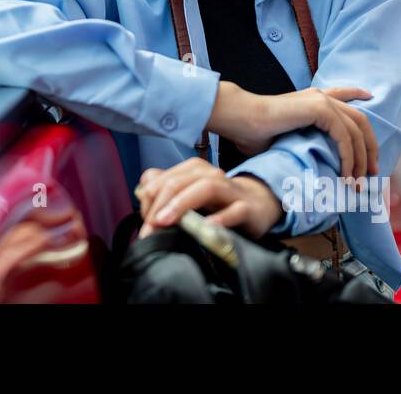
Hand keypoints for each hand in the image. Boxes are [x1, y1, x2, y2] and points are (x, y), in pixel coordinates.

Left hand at [135, 158, 284, 240]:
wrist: (258, 205)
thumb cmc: (217, 202)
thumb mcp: (188, 195)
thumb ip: (164, 190)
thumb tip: (142, 191)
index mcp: (193, 170)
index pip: (162, 178)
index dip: (148, 200)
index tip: (144, 223)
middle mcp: (210, 175)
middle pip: (179, 181)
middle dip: (159, 205)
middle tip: (149, 229)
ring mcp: (230, 190)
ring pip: (206, 187)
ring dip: (181, 204)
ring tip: (165, 222)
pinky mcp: (248, 209)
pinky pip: (235, 211)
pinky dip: (221, 218)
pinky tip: (207, 226)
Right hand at [206, 82, 377, 178]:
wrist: (240, 118)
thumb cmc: (251, 132)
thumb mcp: (282, 139)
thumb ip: (300, 145)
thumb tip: (303, 167)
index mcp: (310, 99)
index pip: (341, 93)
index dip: (357, 93)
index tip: (369, 96)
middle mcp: (320, 97)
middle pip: (359, 121)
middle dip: (369, 148)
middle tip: (372, 173)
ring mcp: (322, 101)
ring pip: (357, 132)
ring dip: (361, 160)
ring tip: (358, 183)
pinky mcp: (320, 109)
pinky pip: (345, 138)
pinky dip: (349, 159)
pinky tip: (346, 175)